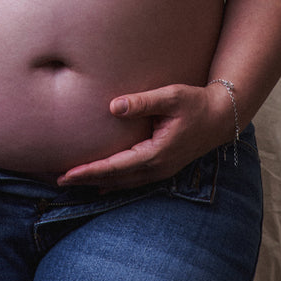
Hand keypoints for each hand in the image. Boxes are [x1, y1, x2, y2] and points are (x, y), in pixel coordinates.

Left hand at [56, 81, 235, 188]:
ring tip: (75, 182)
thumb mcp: (170, 96)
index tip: (68, 174)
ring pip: (124, 182)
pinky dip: (115, 182)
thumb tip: (112, 106)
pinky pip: (133, 180)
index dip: (90, 171)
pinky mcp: (163, 166)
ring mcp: (161, 170)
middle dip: (87, 180)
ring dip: (99, 182)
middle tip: (59, 180)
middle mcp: (157, 167)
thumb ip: (142, 102)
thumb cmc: (196, 102)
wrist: (221, 117)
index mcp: (156, 153)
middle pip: (116, 179)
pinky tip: (103, 184)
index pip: (115, 166)